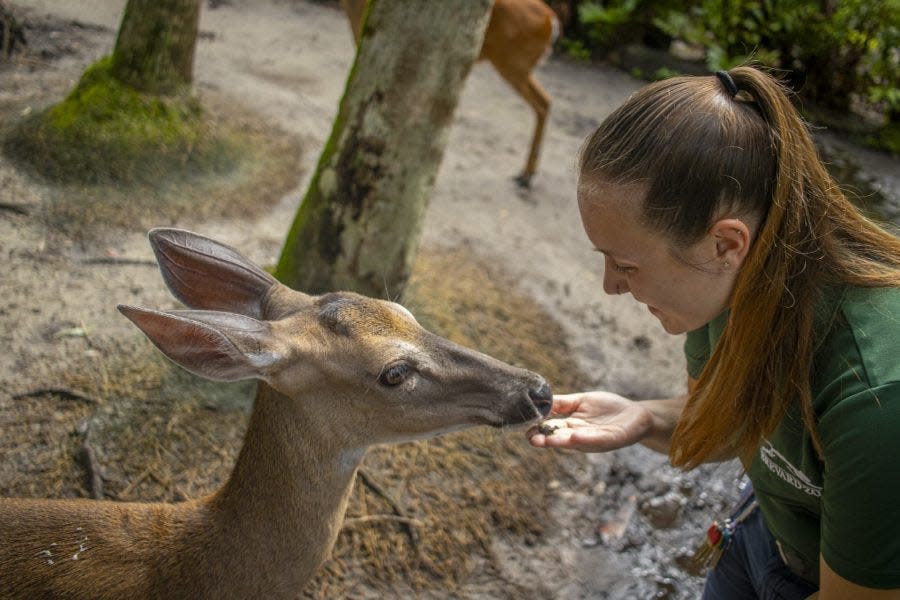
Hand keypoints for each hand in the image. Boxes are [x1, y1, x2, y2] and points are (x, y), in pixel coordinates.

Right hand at [527, 391, 653, 452]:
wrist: (636, 414)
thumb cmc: (608, 408)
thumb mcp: (580, 402)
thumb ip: (561, 403)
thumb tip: (539, 400)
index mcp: (571, 427)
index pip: (550, 429)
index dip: (537, 430)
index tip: (524, 429)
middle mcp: (579, 436)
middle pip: (559, 439)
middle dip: (545, 440)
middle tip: (531, 439)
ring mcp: (594, 439)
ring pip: (575, 442)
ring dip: (561, 442)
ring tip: (547, 440)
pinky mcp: (610, 438)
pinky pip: (596, 439)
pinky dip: (585, 439)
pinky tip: (575, 435)